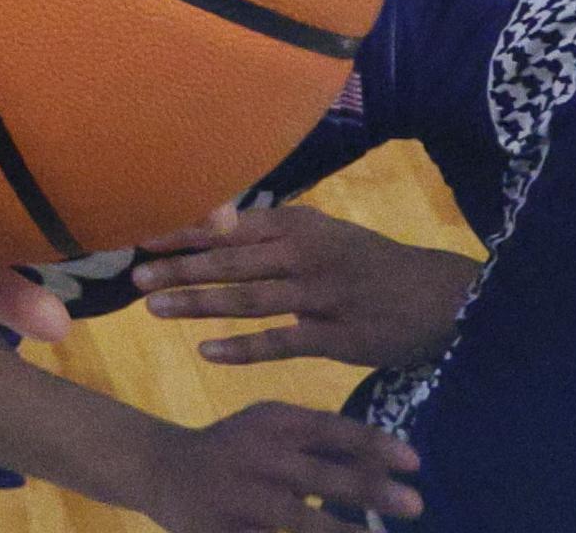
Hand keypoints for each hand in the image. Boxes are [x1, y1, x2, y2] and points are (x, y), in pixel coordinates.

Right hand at [127, 402, 420, 531]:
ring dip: (343, 532)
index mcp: (271, 424)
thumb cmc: (239, 449)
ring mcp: (237, 496)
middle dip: (369, 490)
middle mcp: (254, 456)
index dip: (373, 443)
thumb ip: (327, 445)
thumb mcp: (274, 431)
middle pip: (319, 475)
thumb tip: (391, 464)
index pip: (329, 428)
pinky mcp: (221, 530)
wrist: (160, 469)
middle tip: (417, 505)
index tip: (416, 462)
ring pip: (299, 521)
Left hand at [135, 202, 481, 371]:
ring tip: (154, 310)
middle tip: (133, 279)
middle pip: (230, 262)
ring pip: (248, 300)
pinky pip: (283, 343)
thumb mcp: (321, 233)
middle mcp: (305, 255)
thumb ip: (268, 231)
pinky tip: (207, 353)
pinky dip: (243, 348)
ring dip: (198, 304)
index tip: (137, 238)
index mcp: (297, 226)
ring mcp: (322, 297)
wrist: (441, 297)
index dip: (181, 232)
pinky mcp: (339, 337)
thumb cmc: (366, 262)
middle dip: (179, 269)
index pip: (228, 227)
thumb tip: (209, 222)